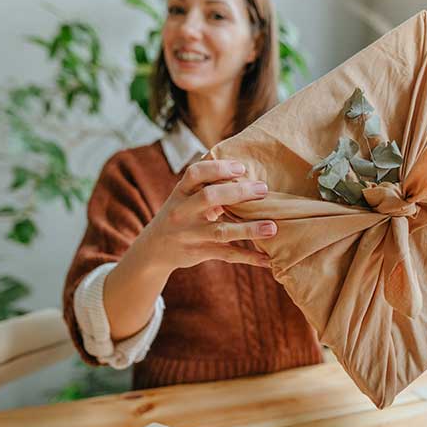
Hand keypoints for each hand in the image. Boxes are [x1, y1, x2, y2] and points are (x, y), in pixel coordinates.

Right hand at [139, 159, 276, 270]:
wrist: (154, 249)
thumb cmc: (180, 215)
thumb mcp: (185, 197)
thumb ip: (208, 185)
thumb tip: (245, 171)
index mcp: (180, 192)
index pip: (195, 173)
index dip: (219, 168)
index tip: (242, 168)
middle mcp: (183, 212)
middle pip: (209, 197)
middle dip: (238, 192)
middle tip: (264, 189)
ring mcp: (191, 234)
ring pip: (221, 231)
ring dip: (248, 229)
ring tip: (272, 227)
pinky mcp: (199, 253)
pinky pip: (227, 255)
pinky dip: (248, 257)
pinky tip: (267, 258)